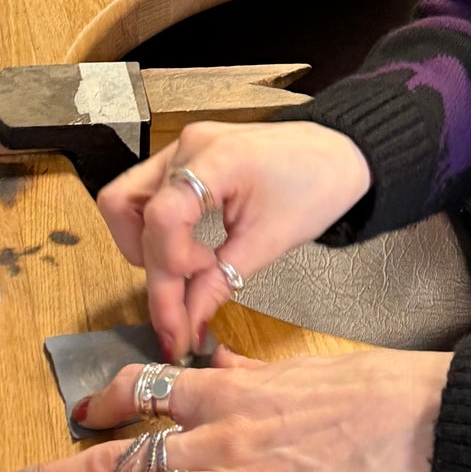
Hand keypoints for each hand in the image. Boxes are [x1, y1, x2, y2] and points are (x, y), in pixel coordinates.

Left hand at [0, 343, 452, 471]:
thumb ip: (248, 370)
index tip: (77, 413)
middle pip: (120, 450)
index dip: (103, 403)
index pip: (147, 389)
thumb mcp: (299, 368)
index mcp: (231, 389)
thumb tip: (215, 361)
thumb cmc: (370, 391)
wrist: (419, 420)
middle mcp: (220, 431)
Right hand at [99, 121, 373, 358]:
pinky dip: (159, 232)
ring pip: (128, 201)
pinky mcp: (185, 159)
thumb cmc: (316, 187)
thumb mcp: (271, 242)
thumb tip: (185, 325)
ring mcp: (182, 148)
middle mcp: (187, 146)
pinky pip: (150, 196)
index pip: (162, 217)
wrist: (341, 152)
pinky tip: (189, 257)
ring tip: (186, 277)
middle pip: (129, 209)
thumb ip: (220, 282)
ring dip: (146, 247)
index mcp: (215, 158)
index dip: (167, 269)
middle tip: (179, 312)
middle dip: (152, 267)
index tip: (186, 310)